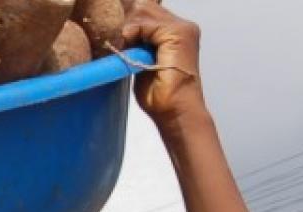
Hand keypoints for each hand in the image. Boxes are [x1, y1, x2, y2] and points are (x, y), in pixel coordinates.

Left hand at [123, 1, 207, 130]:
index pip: (145, 10)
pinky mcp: (177, 34)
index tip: (121, 40)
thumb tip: (120, 30)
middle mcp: (182, 25)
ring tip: (131, 53)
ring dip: (129, 32)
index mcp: (175, 30)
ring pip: (142, 11)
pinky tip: (134, 52)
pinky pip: (144, 23)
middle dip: (127, 26)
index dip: (128, 23)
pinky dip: (133, 36)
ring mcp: (182, 28)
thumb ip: (136, 42)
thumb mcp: (142, 60)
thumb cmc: (158, 94)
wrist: (175, 110)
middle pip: (142, 7)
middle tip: (125, 48)